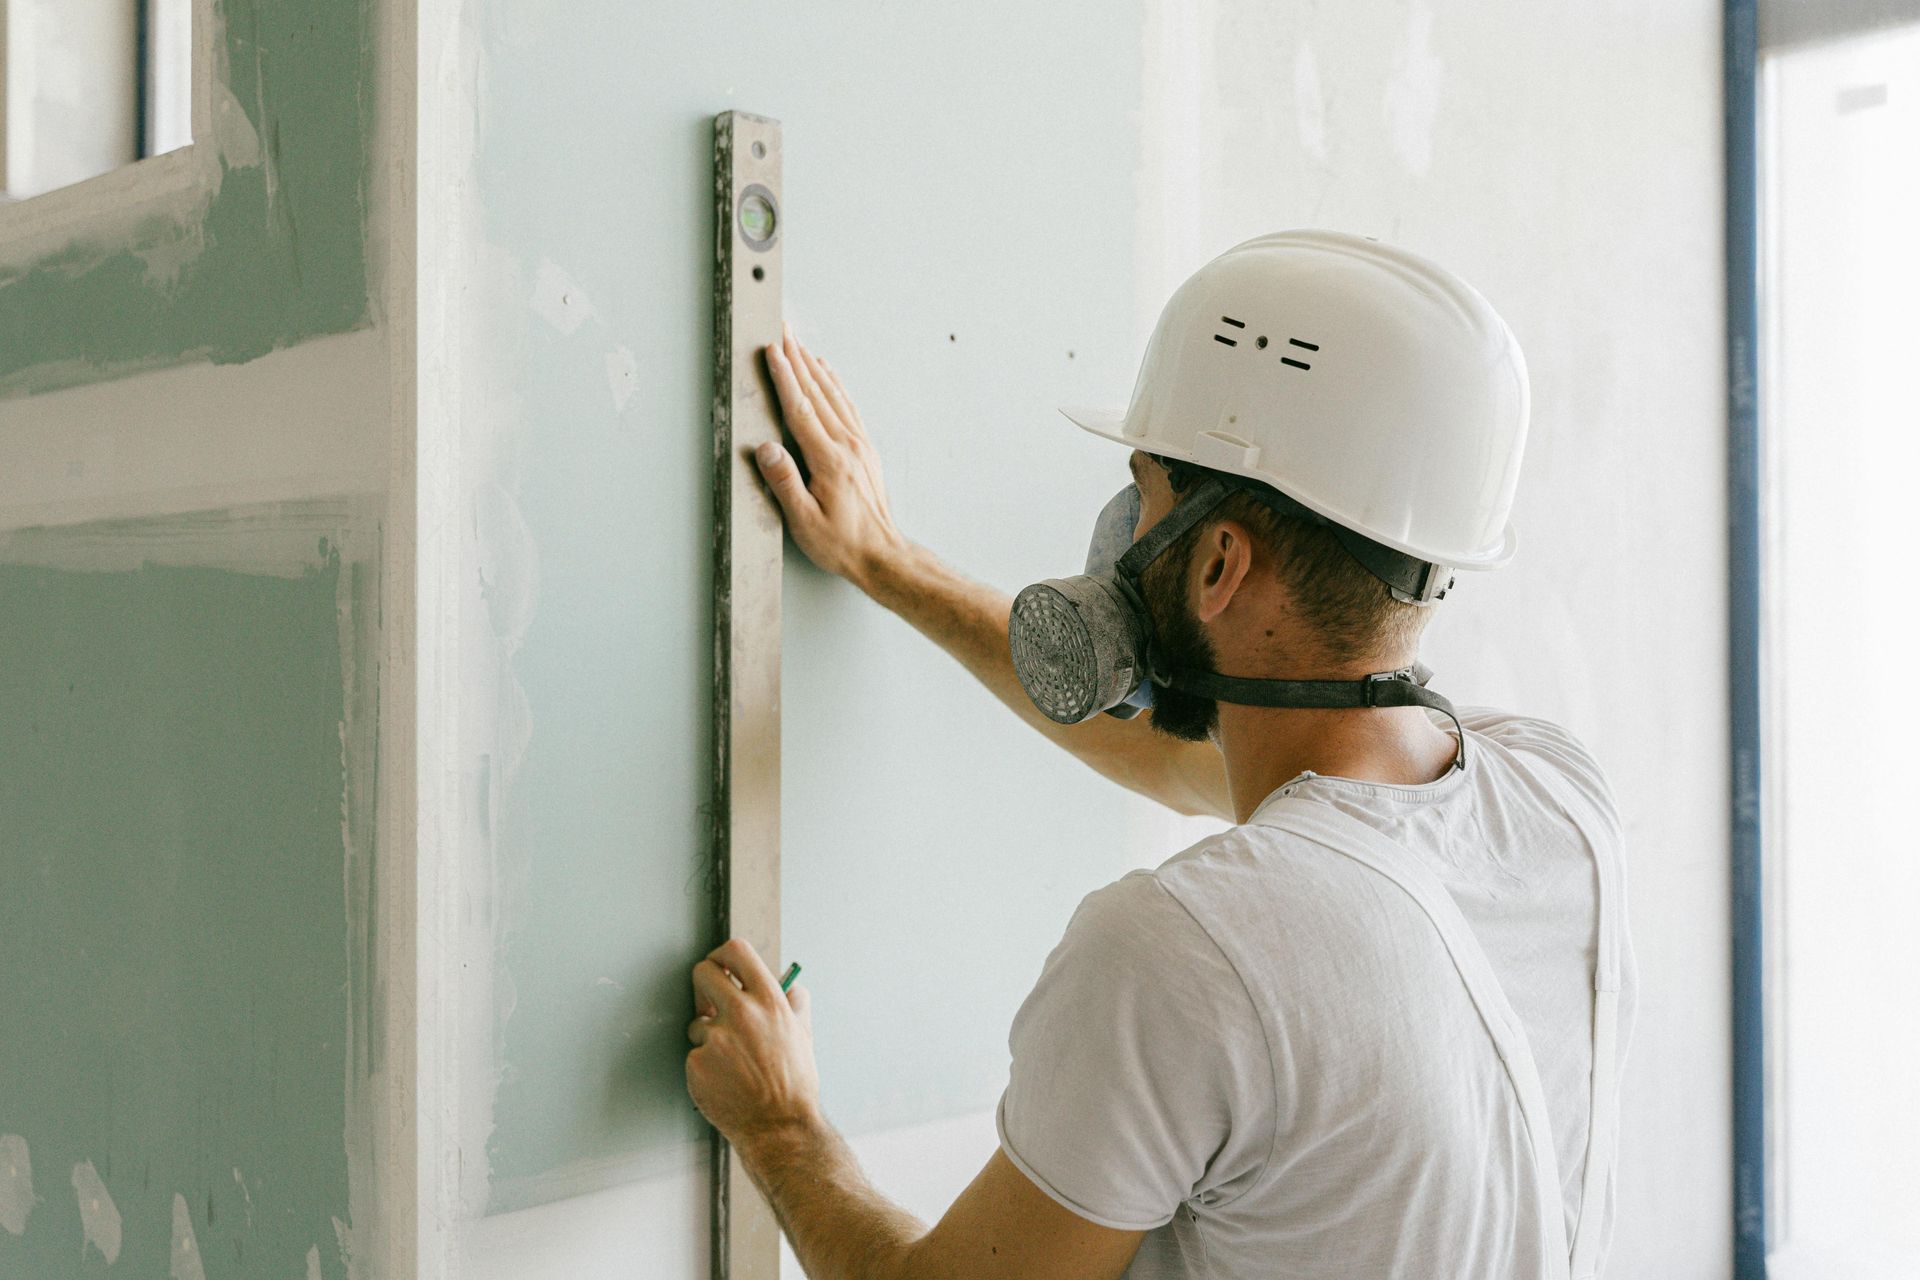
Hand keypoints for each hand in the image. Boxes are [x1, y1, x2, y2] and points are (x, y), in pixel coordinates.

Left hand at [686, 938, 821, 1144]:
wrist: (780, 1128)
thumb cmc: (794, 1085)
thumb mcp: (803, 1035)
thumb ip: (796, 1005)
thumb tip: (793, 987)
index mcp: (770, 1001)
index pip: (736, 952)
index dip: (723, 954)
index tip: (721, 965)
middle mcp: (741, 1013)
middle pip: (702, 972)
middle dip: (703, 985)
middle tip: (709, 1003)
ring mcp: (716, 1038)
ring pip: (696, 1022)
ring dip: (706, 1036)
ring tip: (731, 1062)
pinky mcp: (697, 1062)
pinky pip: (694, 1054)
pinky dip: (704, 1065)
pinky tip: (724, 1080)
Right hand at [758, 325, 909, 591]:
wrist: (882, 555)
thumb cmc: (842, 544)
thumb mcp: (804, 522)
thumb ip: (784, 482)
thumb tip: (766, 449)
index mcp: (830, 461)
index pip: (801, 410)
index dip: (785, 377)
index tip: (772, 350)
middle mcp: (848, 446)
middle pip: (818, 393)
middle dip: (797, 359)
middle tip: (782, 331)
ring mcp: (860, 445)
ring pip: (835, 396)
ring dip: (815, 367)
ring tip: (798, 344)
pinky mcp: (866, 450)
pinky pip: (848, 407)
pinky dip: (835, 385)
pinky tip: (827, 375)